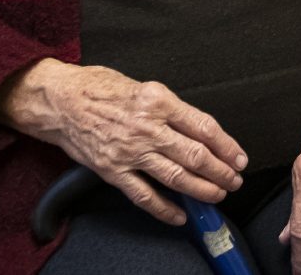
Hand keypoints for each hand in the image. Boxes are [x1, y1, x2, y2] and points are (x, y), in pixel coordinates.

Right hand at [0, 59, 245, 224]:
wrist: (61, 101)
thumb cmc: (101, 88)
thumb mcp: (144, 86)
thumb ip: (171, 109)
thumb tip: (200, 131)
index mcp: (159, 101)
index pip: (204, 127)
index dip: (227, 146)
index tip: (239, 158)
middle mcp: (147, 127)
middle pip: (195, 155)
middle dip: (221, 172)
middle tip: (234, 180)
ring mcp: (130, 152)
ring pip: (175, 177)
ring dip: (202, 189)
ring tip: (218, 195)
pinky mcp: (113, 171)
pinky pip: (144, 195)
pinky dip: (165, 208)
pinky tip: (180, 215)